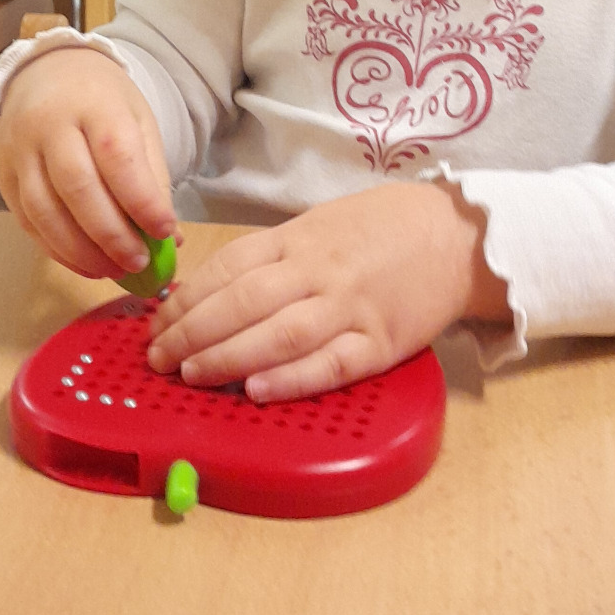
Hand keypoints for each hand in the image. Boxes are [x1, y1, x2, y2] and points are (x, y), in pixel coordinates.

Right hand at [0, 47, 181, 279]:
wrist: (44, 72)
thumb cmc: (100, 101)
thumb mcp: (137, 120)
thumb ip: (152, 176)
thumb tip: (169, 237)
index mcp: (94, 102)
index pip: (117, 154)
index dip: (141, 199)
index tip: (165, 231)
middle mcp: (49, 124)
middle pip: (77, 186)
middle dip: (111, 234)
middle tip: (138, 262)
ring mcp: (19, 150)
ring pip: (45, 210)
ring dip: (81, 251)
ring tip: (114, 270)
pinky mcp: (2, 175)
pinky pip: (27, 221)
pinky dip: (56, 250)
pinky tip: (85, 263)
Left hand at [146, 181, 508, 402]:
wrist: (458, 235)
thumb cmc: (383, 229)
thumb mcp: (320, 225)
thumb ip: (273, 257)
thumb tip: (211, 291)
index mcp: (299, 239)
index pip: (228, 267)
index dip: (187, 298)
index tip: (157, 322)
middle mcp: (319, 271)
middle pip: (243, 302)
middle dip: (192, 332)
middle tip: (158, 358)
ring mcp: (351, 307)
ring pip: (278, 334)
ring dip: (228, 357)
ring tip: (191, 375)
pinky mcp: (381, 343)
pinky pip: (330, 364)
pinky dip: (291, 379)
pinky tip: (257, 389)